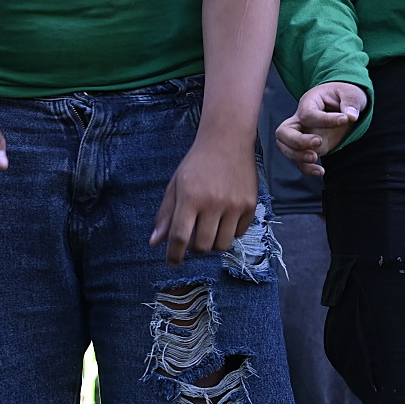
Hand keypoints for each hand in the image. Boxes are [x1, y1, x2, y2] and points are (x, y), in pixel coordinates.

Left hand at [152, 125, 256, 265]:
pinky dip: (229, 233)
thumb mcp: (176, 185)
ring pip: (222, 245)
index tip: (172, 263)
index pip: (180, 237)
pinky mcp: (250, 205)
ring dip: (213, 243)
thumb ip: (165, 215)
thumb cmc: (197, 164)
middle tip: (193, 236)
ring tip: (209, 228)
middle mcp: (213, 203)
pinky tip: (224, 219)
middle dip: (195, 248)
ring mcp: (234, 205)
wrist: (228, 140)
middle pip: (202, 246)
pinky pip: (238, 234)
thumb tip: (155, 243)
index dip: (174, 255)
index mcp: (190, 198)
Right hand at [275, 82, 366, 176]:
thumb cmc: (344, 96)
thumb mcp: (351, 93)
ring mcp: (302, 135)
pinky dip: (306, 168)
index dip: (325, 120)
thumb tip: (351, 116)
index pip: (308, 114)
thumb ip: (351, 102)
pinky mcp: (308, 148)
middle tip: (318, 142)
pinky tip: (321, 171)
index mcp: (309, 102)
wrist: (341, 103)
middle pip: (284, 132)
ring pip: (286, 147)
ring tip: (315, 158)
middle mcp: (300, 119)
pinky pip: (299, 160)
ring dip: (298, 156)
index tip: (345, 119)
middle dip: (298, 141)